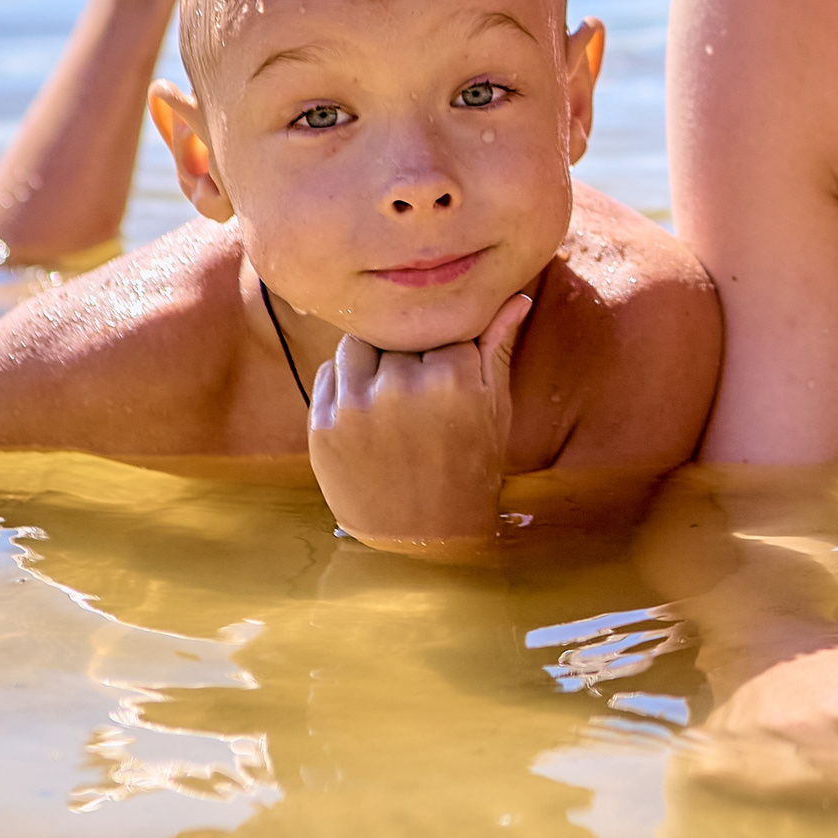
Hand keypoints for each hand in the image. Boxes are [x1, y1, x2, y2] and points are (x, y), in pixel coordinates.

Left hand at [307, 292, 533, 555]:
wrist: (424, 542)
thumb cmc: (469, 468)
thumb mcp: (493, 408)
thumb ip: (496, 346)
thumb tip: (516, 296)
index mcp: (453, 376)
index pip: (441, 324)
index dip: (445, 347)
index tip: (451, 374)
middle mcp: (401, 386)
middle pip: (398, 333)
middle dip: (408, 353)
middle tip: (420, 390)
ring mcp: (356, 406)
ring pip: (357, 345)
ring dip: (372, 361)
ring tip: (392, 397)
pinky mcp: (322, 426)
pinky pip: (330, 374)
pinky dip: (347, 385)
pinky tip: (369, 416)